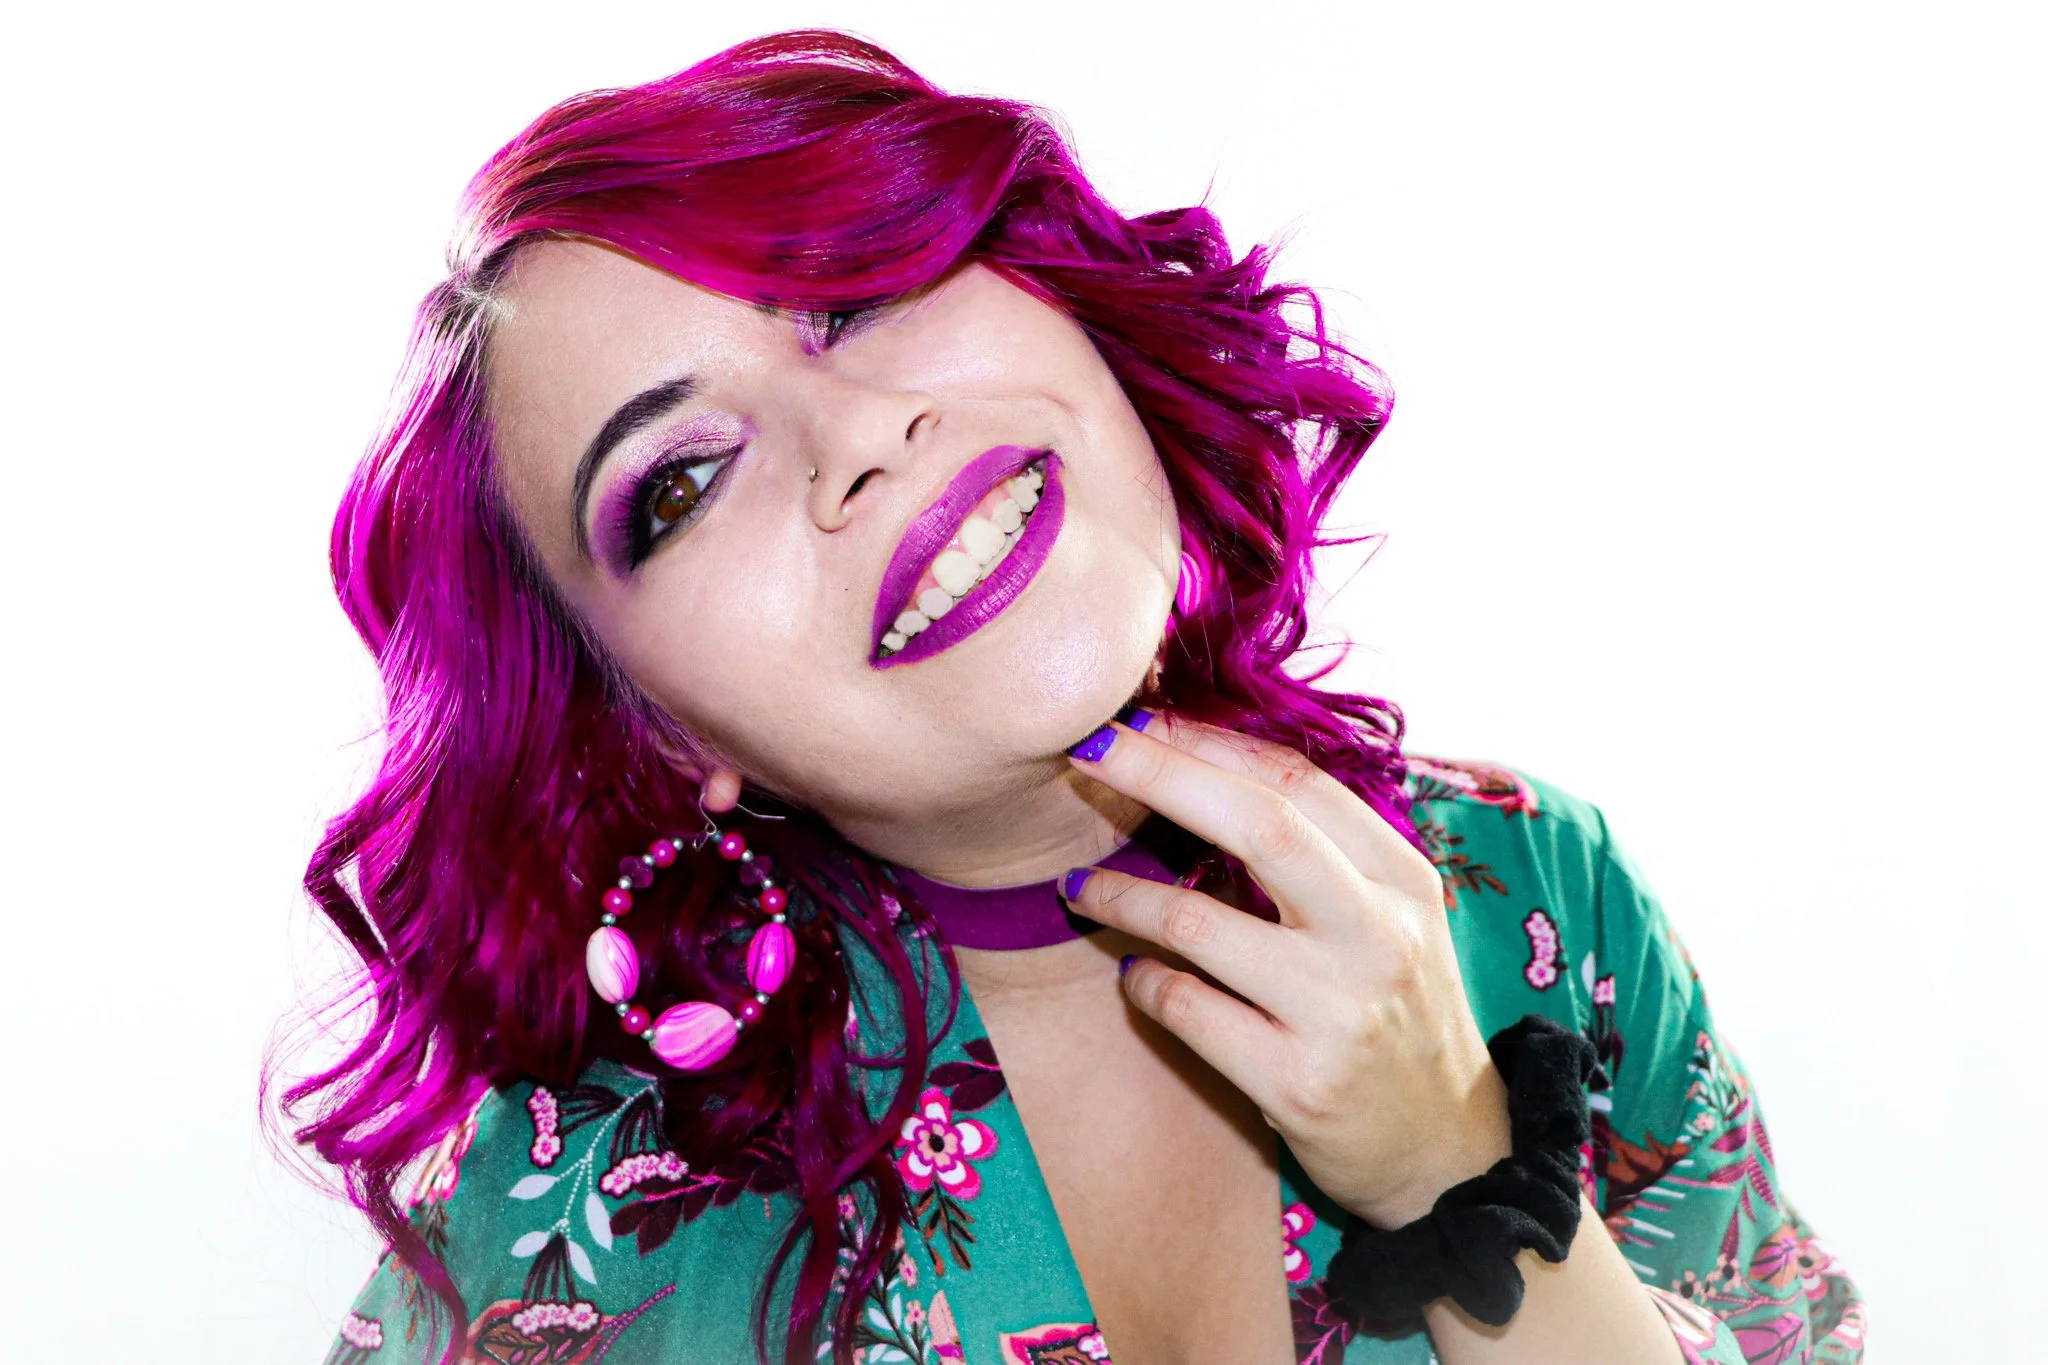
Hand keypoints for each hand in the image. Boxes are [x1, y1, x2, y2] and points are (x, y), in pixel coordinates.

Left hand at [1062, 715, 1512, 1227]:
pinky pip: (1186, 1010)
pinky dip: (1142, 984)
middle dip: (1161, 774)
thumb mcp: (1389, 918)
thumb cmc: (1395, 1014)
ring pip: (1198, 924)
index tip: (1138, 716)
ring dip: (1121, 897)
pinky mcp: (1297, 1082)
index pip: (1299, 781)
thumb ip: (1322, 852)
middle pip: (1260, 826)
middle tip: (1088, 749)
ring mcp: (1339, 1011)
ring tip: (1080, 888)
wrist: (1448, 1151)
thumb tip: (1203, 762)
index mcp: (1402, 879)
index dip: (1210, 740)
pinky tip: (1133, 976)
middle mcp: (1379, 935)